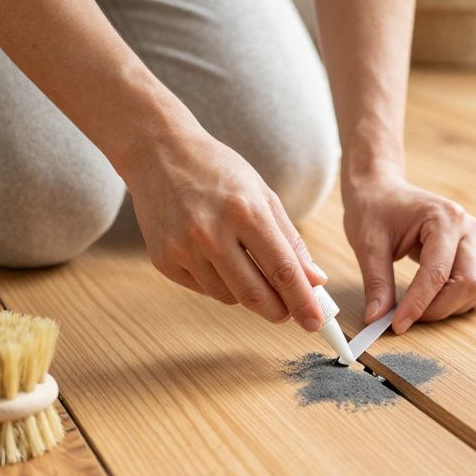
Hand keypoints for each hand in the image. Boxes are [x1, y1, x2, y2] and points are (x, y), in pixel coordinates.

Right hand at [124, 129, 328, 329]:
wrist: (160, 154)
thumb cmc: (218, 171)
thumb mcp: (262, 195)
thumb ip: (290, 240)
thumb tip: (315, 281)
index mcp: (245, 212)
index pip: (282, 270)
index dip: (303, 302)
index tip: (316, 322)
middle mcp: (211, 233)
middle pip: (254, 295)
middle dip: (278, 311)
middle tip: (289, 313)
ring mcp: (183, 248)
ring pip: (228, 297)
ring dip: (246, 294)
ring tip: (245, 265)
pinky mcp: (164, 260)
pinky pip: (203, 289)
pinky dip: (218, 283)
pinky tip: (215, 258)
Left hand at [343, 169, 475, 332]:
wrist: (381, 190)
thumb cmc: (374, 210)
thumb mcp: (368, 245)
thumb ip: (377, 283)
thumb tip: (377, 319)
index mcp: (444, 218)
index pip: (438, 273)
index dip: (419, 304)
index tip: (397, 325)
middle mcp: (467, 228)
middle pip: (470, 283)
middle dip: (439, 308)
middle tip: (406, 317)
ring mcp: (474, 240)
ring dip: (452, 306)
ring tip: (419, 305)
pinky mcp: (473, 252)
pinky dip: (460, 300)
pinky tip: (433, 299)